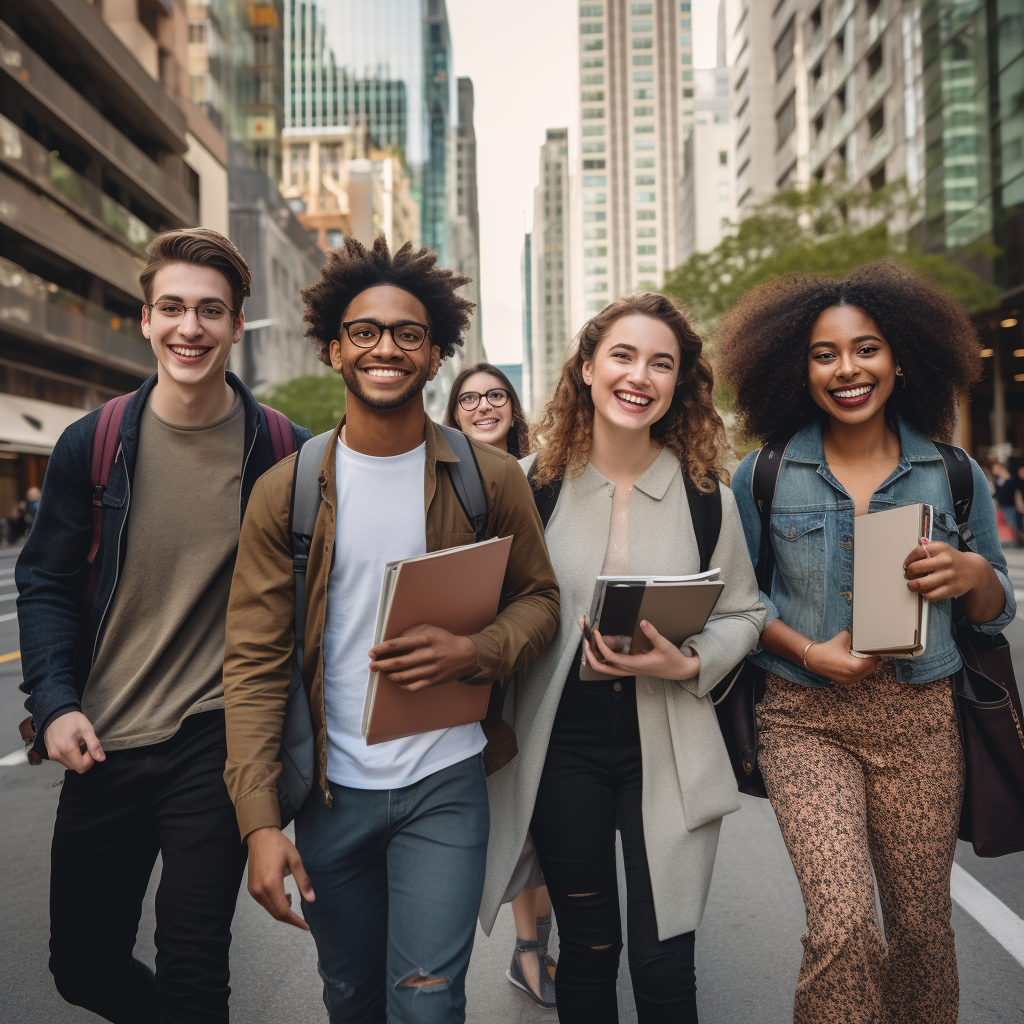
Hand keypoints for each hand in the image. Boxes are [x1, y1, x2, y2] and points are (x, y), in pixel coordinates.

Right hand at [44, 711, 104, 772]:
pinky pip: (64, 762)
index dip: (90, 759)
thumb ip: (94, 745)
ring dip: (78, 759)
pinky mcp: (50, 755)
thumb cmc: (73, 720)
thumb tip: (101, 759)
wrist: (56, 714)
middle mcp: (57, 756)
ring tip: (78, 745)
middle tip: (85, 745)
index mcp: (67, 749)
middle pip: (77, 768)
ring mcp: (52, 756)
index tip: (90, 747)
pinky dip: (71, 757)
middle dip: (84, 759)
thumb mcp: (87, 729)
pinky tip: (72, 746)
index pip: (82, 766)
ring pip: (70, 766)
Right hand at [246, 826, 314, 929]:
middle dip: (290, 919)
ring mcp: (254, 891)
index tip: (307, 926)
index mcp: (271, 885)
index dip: (296, 921)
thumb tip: (312, 899)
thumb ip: (303, 881)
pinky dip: (275, 905)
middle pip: (276, 914)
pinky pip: (264, 903)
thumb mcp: (295, 861)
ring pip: (270, 910)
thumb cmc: (279, 845)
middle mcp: (260, 891)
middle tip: (303, 920)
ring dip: (282, 911)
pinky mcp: (251, 889)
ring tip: (293, 900)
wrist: (260, 836)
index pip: (284, 911)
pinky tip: (284, 896)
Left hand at [368, 624, 478, 691]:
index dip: (382, 649)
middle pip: (398, 663)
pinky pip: (413, 686)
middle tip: (372, 665)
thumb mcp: (428, 629)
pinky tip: (396, 681)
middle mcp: (427, 655)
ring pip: (403, 676)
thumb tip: (391, 642)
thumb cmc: (443, 640)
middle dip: (381, 665)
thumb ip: (410, 633)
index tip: (372, 652)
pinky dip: (401, 685)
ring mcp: (430, 670)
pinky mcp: (433, 681)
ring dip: (389, 675)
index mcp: (424, 640)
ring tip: (382, 672)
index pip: (397, 645)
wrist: (465, 655)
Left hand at [580, 615, 700, 680]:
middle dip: (589, 653)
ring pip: (603, 667)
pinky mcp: (629, 667)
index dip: (600, 644)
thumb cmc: (671, 660)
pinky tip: (602, 643)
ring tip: (589, 640)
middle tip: (584, 638)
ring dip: (593, 655)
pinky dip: (602, 656)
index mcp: (634, 664)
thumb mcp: (664, 645)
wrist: (678, 671)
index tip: (597, 632)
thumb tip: (643, 622)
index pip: (610, 657)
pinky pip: (610, 664)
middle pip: (599, 667)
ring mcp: (627, 669)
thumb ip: (653, 634)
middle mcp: (627, 669)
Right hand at [804, 630, 878, 684]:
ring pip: (865, 673)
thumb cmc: (827, 649)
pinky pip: (858, 676)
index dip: (873, 653)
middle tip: (867, 651)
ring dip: (865, 666)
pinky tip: (854, 663)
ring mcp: (849, 680)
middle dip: (870, 659)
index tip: (872, 648)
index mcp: (855, 666)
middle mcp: (853, 675)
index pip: (872, 660)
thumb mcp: (844, 637)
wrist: (813, 658)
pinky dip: (858, 670)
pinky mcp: (845, 681)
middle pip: (871, 668)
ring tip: (860, 657)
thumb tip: (863, 636)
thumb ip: (856, 637)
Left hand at [904, 538, 989, 601]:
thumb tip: (908, 560)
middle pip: (917, 567)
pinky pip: (931, 595)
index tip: (907, 565)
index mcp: (941, 548)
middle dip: (909, 573)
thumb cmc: (951, 559)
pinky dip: (924, 594)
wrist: (974, 570)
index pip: (918, 552)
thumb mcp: (941, 548)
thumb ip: (925, 549)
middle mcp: (946, 560)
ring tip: (912, 584)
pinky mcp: (952, 588)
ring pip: (922, 583)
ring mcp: (949, 575)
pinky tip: (924, 591)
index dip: (908, 560)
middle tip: (908, 575)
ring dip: (913, 585)